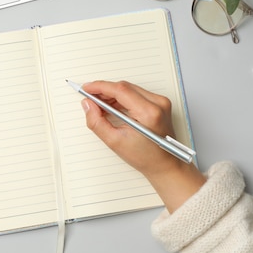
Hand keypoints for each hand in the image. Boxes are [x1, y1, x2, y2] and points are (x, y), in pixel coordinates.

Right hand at [80, 81, 204, 212]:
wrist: (165, 165)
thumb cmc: (146, 157)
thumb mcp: (115, 141)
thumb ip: (97, 122)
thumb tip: (88, 105)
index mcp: (149, 113)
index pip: (120, 90)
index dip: (100, 87)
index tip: (87, 88)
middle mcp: (158, 103)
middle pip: (125, 87)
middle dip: (105, 91)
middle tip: (90, 98)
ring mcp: (161, 102)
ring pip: (130, 89)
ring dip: (113, 94)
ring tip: (100, 105)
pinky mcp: (160, 103)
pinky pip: (137, 94)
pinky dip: (122, 98)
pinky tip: (113, 106)